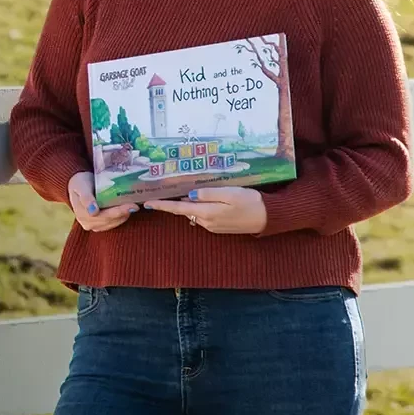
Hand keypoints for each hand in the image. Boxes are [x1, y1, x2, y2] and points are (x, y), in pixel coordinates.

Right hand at [68, 171, 136, 230]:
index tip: (130, 206)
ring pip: (112, 224)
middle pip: (109, 221)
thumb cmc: (80, 183)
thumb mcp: (81, 186)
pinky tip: (127, 211)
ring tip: (133, 207)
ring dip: (123, 216)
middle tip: (136, 206)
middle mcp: (86, 223)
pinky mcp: (98, 225)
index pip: (103, 216)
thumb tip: (93, 212)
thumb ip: (86, 198)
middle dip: (123, 213)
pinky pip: (111, 224)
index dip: (117, 212)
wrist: (77, 185)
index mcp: (82, 214)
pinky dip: (120, 218)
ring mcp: (92, 225)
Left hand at [144, 187, 266, 234]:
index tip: (147, 203)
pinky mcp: (219, 226)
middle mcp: (206, 222)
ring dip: (188, 203)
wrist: (267, 218)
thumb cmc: (250, 202)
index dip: (162, 206)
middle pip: (185, 210)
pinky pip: (203, 215)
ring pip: (194, 212)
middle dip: (174, 201)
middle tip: (164, 188)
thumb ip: (208, 194)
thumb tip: (189, 195)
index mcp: (207, 213)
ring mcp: (213, 226)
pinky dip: (199, 207)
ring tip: (183, 189)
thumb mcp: (229, 193)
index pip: (179, 209)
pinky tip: (202, 198)